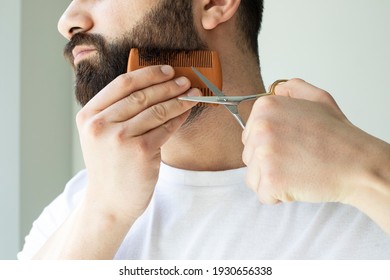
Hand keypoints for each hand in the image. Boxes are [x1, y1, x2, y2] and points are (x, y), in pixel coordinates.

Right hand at [77, 65, 198, 220]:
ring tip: (193, 94)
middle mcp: (101, 125)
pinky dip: (179, 117)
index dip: (148, 74)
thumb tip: (153, 87)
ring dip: (179, 99)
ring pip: (157, 110)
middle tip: (185, 80)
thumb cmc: (110, 167)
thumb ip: (117, 112)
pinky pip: (166, 128)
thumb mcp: (101, 136)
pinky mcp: (140, 152)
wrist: (108, 203)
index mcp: (89, 116)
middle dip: (168, 84)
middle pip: (141, 95)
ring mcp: (120, 138)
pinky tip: (187, 112)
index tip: (166, 69)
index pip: (122, 84)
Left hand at [242, 78, 385, 204]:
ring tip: (297, 171)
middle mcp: (260, 127)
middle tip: (297, 159)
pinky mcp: (270, 179)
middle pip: (248, 156)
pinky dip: (278, 196)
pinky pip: (262, 194)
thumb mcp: (318, 99)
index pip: (248, 135)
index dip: (269, 145)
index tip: (290, 145)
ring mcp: (264, 153)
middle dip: (268, 163)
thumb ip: (293, 89)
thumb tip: (276, 89)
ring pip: (252, 176)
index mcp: (266, 107)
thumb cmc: (339, 137)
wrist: (358, 165)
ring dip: (271, 180)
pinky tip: (297, 184)